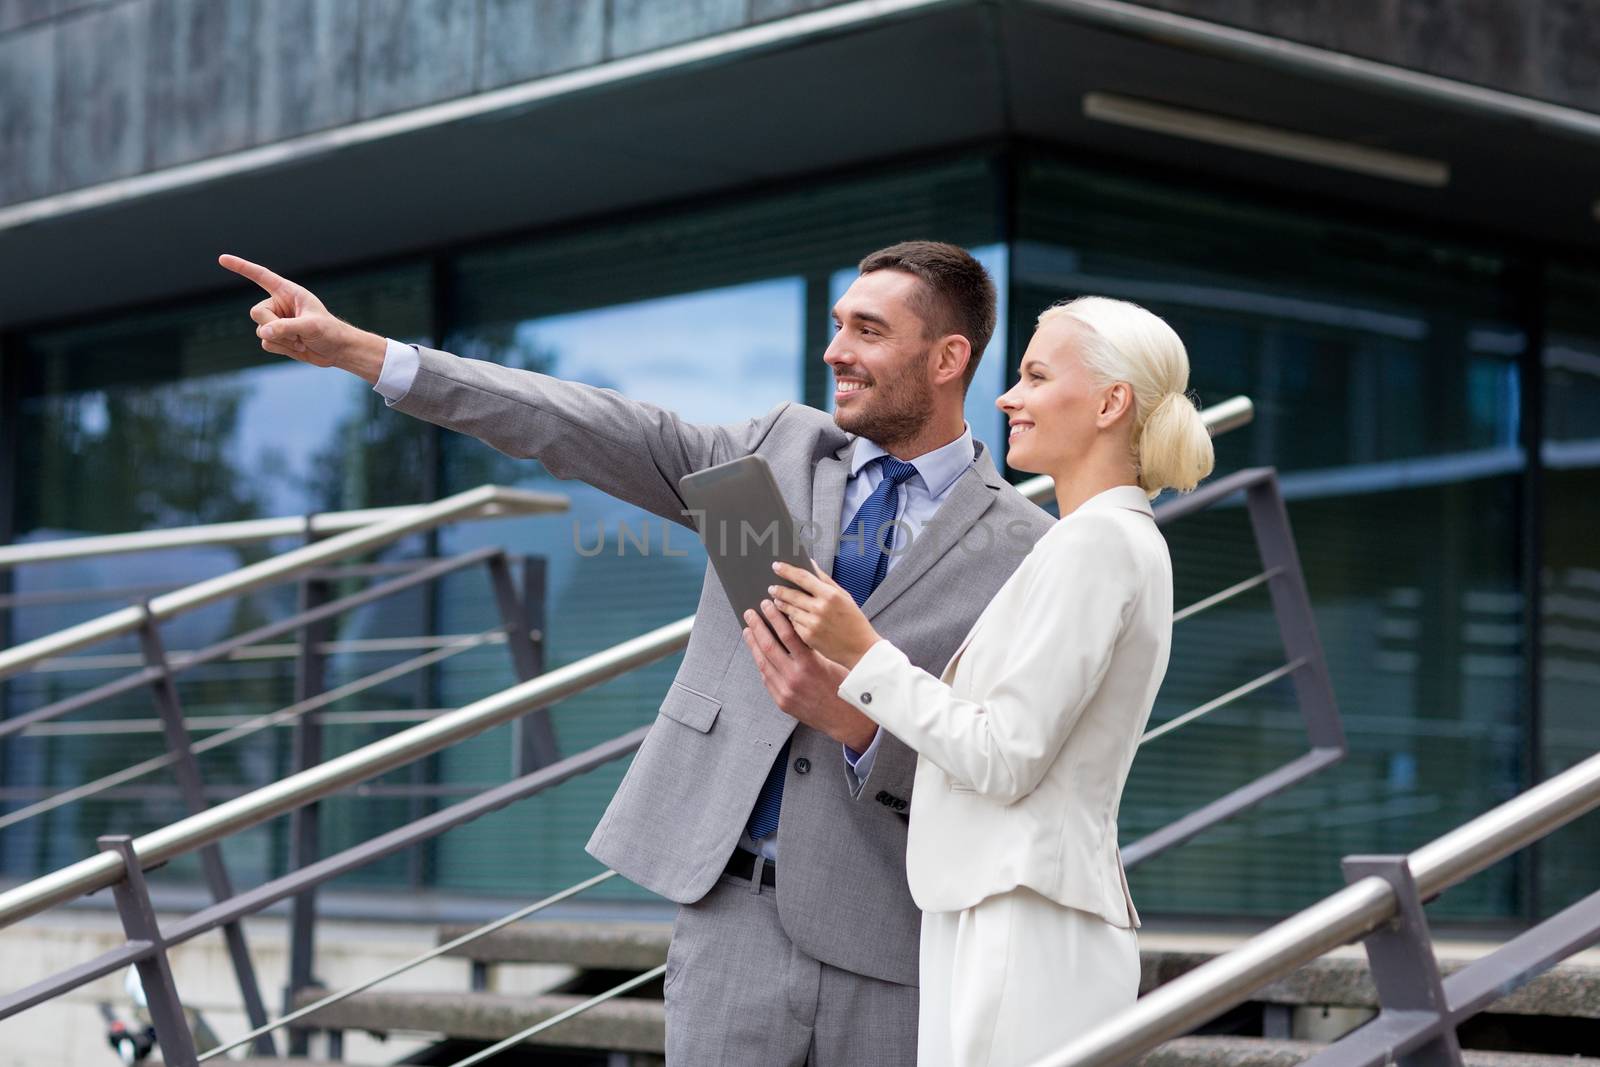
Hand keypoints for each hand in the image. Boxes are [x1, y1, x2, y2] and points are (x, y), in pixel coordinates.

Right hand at [217, 254, 385, 381]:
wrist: (337, 350)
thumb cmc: (329, 331)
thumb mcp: (311, 326)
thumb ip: (286, 327)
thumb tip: (262, 332)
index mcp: (288, 292)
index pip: (261, 276)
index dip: (241, 267)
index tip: (222, 259)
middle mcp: (278, 304)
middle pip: (256, 312)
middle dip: (274, 326)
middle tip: (296, 333)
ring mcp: (275, 322)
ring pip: (260, 330)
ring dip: (282, 340)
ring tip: (301, 339)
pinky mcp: (276, 337)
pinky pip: (265, 343)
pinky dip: (281, 348)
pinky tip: (298, 347)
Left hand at [741, 601, 877, 751]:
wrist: (845, 720)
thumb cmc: (843, 689)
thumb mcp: (832, 663)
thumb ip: (813, 648)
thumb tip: (795, 627)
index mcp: (810, 665)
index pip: (787, 635)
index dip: (775, 618)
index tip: (767, 606)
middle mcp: (794, 678)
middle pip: (768, 646)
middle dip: (757, 627)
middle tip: (750, 614)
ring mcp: (785, 691)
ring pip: (762, 662)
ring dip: (753, 644)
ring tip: (748, 630)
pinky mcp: (782, 702)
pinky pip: (767, 678)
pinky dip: (761, 662)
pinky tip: (758, 653)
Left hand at [766, 560, 880, 669]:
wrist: (861, 649)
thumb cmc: (854, 620)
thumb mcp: (844, 596)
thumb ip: (826, 580)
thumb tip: (810, 563)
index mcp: (830, 594)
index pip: (803, 577)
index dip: (787, 570)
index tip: (776, 566)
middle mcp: (820, 608)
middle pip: (791, 594)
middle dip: (779, 590)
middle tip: (771, 587)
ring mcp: (813, 623)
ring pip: (789, 610)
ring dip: (781, 604)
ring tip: (777, 600)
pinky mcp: (808, 637)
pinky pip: (793, 624)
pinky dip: (790, 619)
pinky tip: (789, 617)